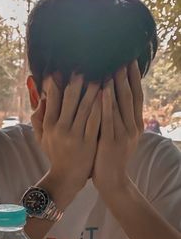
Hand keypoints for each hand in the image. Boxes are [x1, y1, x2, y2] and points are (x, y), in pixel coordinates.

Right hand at [31, 73, 101, 194]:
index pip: (52, 99)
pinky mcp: (88, 142)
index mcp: (49, 125)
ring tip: (100, 76)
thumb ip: (39, 118)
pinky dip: (101, 106)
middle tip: (84, 67)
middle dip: (76, 82)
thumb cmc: (55, 154)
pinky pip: (95, 121)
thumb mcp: (41, 138)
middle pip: (69, 99)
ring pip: (85, 108)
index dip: (56, 83)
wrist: (66, 178)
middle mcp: (60, 129)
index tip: (60, 69)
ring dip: (92, 90)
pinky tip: (107, 95)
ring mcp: (75, 136)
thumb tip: (41, 97)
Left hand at [92, 60, 143, 195]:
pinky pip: (110, 119)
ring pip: (121, 105)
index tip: (130, 61)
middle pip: (130, 97)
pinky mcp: (113, 142)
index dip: (134, 78)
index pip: (136, 96)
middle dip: (126, 77)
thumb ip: (117, 118)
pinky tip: (104, 90)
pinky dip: (107, 104)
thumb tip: (111, 97)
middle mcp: (132, 127)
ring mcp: (124, 134)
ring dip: (117, 85)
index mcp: (135, 125)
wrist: (112, 180)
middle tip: (122, 58)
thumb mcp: (118, 136)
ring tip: (112, 68)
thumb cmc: (110, 156)